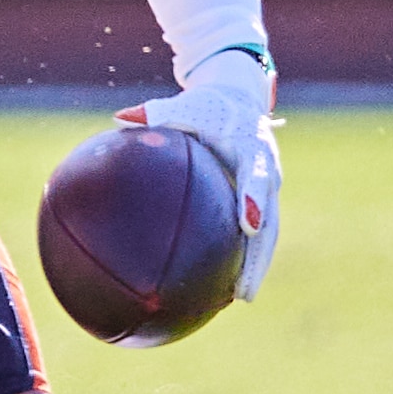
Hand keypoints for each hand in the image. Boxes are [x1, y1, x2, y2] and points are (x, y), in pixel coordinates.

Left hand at [121, 46, 281, 297]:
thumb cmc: (205, 104)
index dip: (254, 198)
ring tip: (241, 297)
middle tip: (244, 289)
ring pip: (270, 233)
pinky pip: (259, 232)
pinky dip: (247, 257)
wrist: (241, 96)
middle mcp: (267, 169)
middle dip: (259, 255)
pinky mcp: (264, 197)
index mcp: (251, 145)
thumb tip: (121, 118)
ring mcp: (269, 186)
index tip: (249, 224)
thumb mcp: (182, 105)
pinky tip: (224, 284)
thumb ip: (155, 114)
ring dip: (257, 265)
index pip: (256, 174)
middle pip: (270, 219)